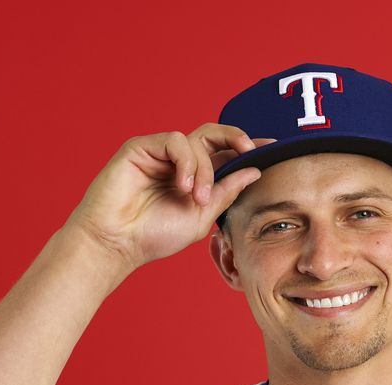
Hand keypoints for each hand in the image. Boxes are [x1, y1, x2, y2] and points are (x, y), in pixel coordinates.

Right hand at [65, 124, 272, 273]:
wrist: (118, 243)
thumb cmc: (153, 235)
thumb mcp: (202, 216)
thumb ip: (227, 192)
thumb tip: (255, 171)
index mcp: (194, 177)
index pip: (225, 154)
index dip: (248, 148)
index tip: (273, 148)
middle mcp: (178, 161)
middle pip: (214, 134)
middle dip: (237, 137)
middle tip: (251, 150)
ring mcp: (159, 152)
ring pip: (197, 141)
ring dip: (205, 170)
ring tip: (197, 198)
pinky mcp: (141, 147)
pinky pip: (176, 140)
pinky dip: (186, 162)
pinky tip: (183, 186)